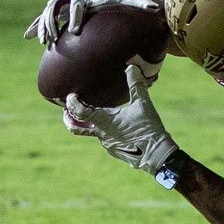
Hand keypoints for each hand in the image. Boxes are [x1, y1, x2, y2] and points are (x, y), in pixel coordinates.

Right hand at [24, 0, 159, 45]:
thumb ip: (141, 3)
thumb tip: (157, 9)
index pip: (78, 5)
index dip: (75, 17)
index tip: (75, 31)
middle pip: (57, 7)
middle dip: (54, 22)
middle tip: (54, 39)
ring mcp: (64, 2)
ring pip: (48, 12)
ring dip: (43, 25)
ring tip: (43, 41)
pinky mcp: (60, 9)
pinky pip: (45, 17)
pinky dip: (36, 25)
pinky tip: (28, 37)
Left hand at [63, 65, 178, 176]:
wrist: (157, 155)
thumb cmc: (149, 129)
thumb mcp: (143, 104)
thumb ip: (136, 85)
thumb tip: (132, 67)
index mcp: (104, 121)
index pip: (79, 112)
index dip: (71, 103)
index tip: (69, 96)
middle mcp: (101, 134)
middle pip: (77, 128)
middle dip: (69, 119)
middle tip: (66, 111)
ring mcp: (107, 144)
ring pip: (93, 133)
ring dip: (89, 125)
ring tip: (92, 117)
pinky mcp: (115, 150)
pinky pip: (105, 139)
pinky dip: (104, 131)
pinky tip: (115, 127)